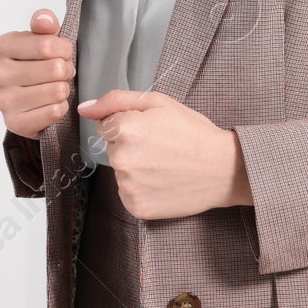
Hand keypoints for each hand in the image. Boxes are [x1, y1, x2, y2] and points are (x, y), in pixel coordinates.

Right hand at [0, 9, 75, 139]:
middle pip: (54, 68)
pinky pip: (54, 112)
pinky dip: (60, 107)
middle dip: (66, 69)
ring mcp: (3, 100)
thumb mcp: (39, 37)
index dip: (64, 49)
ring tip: (57, 86)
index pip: (46, 44)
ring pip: (56, 91)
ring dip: (64, 89)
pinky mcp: (14, 122)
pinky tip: (52, 103)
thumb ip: (44, 23)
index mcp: (1, 47)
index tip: (63, 52)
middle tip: (62, 72)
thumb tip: (46, 21)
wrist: (25, 98)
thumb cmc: (34, 63)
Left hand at [77, 89, 252, 218]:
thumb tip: (84, 108)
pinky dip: (141, 189)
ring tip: (165, 165)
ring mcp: (128, 186)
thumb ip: (115, 100)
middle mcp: (120, 159)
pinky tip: (163, 182)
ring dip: (136, 168)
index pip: (105, 126)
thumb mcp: (157, 102)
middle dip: (130, 146)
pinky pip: (128, 193)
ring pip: (120, 172)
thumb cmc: (192, 132)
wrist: (223, 169)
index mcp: (123, 129)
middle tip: (161, 147)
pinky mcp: (136, 207)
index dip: (129, 125)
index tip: (151, 130)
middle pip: (112, 149)